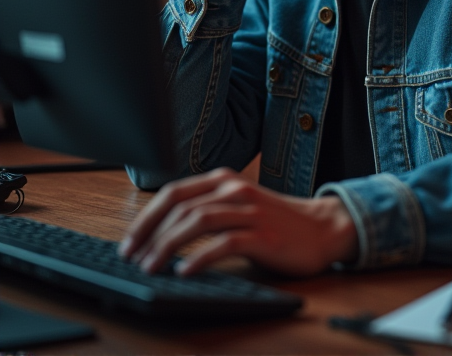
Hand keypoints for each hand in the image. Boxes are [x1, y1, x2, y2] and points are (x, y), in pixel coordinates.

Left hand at [119, 168, 358, 276]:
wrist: (322, 228)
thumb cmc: (276, 222)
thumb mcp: (238, 207)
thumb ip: (207, 210)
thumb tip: (162, 233)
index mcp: (224, 180)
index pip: (174, 192)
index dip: (147, 217)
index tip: (129, 243)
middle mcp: (234, 190)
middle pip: (181, 205)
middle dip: (150, 232)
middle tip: (132, 258)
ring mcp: (249, 211)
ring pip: (198, 221)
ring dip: (168, 245)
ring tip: (151, 268)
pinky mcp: (264, 235)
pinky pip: (225, 243)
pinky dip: (201, 257)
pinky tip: (185, 272)